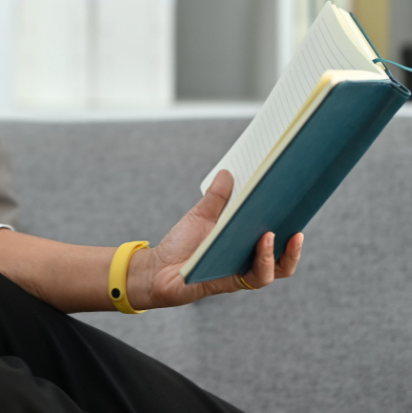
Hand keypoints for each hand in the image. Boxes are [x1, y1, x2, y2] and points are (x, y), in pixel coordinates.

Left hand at [128, 169, 303, 308]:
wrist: (158, 269)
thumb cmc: (181, 244)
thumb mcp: (200, 216)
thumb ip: (216, 198)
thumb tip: (228, 172)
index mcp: (245, 241)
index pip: (276, 233)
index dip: (290, 219)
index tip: (297, 198)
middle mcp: (250, 259)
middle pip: (285, 252)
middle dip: (295, 237)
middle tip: (297, 213)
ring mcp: (243, 272)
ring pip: (277, 268)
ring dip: (281, 251)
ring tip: (274, 231)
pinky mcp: (233, 282)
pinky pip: (257, 276)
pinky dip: (263, 260)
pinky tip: (262, 241)